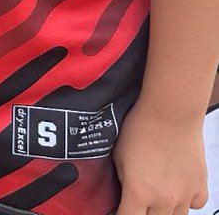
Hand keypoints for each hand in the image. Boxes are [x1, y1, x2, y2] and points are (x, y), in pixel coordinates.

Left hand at [113, 99, 207, 213]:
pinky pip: (194, 205)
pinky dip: (187, 202)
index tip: (119, 210)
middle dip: (143, 214)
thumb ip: (122, 181)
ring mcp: (184, 195)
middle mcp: (163, 199)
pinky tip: (178, 189)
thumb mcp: (118, 155)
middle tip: (139, 202)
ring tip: (157, 194)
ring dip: (164, 210)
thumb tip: (123, 194)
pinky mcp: (199, 186)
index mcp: (139, 192)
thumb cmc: (140, 128)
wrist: (170, 113)